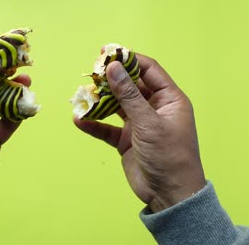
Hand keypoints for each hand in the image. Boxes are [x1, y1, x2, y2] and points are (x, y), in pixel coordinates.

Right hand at [74, 54, 205, 211]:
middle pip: (130, 86)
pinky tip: (79, 120)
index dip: (129, 60)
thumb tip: (114, 67)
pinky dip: (94, 124)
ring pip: (116, 106)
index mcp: (169, 100)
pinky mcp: (127, 140)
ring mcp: (139, 124)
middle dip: (110, 79)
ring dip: (100, 101)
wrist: (169, 195)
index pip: (148, 70)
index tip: (107, 52)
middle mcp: (154, 109)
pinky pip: (107, 128)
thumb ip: (129, 95)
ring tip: (82, 95)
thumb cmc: (169, 156)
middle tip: (91, 70)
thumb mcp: (148, 123)